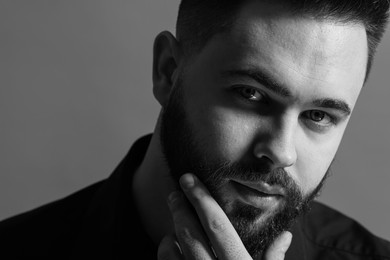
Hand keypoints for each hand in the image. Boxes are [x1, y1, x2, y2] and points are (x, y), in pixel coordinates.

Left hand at [157, 173, 291, 259]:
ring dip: (173, 231)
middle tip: (175, 193)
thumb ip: (273, 258)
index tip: (189, 179)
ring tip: (175, 217)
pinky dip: (167, 252)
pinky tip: (169, 244)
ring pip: (176, 250)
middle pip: (191, 234)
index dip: (202, 200)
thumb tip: (285, 236)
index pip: (217, 226)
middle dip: (181, 209)